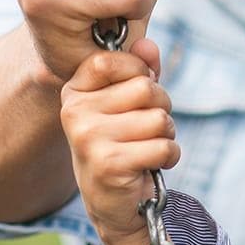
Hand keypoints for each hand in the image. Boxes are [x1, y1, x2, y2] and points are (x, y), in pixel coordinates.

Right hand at [60, 38, 177, 244]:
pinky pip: (164, 147)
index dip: (138, 71)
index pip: (110, 60)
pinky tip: (150, 164)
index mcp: (75, 91)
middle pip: (146, 88)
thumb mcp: (129, 100)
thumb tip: (147, 44)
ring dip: (166, 134)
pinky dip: (169, 155)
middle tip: (146, 126)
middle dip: (161, 106)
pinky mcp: (109, 165)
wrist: (112, 200)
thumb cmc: (124, 140)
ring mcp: (89, 139)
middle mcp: (75, 113)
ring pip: (160, 118)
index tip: (136, 93)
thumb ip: (140, 68)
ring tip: (146, 146)